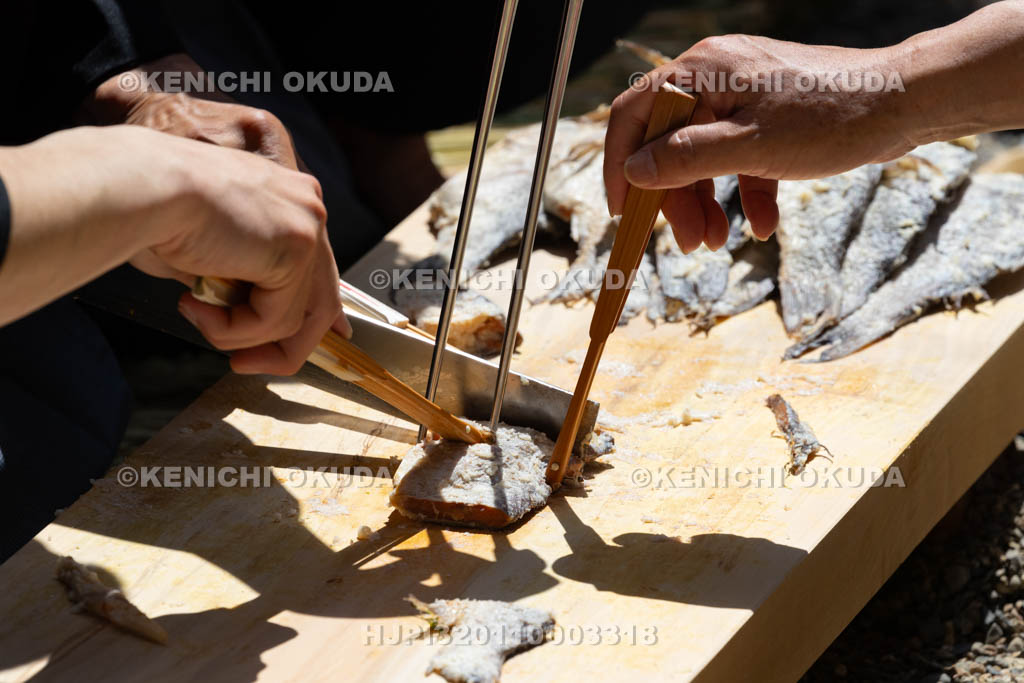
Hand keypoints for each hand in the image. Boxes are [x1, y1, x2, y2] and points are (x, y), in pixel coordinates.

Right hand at [84, 55, 349, 372]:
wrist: (142, 187)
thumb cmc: (153, 212)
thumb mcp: (206, 252)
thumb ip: (237, 279)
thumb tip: (242, 312)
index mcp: (289, 197)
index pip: (319, 267)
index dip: (317, 311)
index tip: (308, 343)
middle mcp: (307, 206)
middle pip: (321, 298)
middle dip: (283, 345)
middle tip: (241, 364)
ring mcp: (308, 225)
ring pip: (292, 318)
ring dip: (237, 333)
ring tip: (194, 314)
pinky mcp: (297, 249)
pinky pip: (275, 320)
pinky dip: (232, 328)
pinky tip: (195, 305)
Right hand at [604, 35, 913, 250]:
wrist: (906, 103)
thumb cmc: (830, 116)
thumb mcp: (749, 147)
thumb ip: (684, 160)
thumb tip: (634, 172)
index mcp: (702, 71)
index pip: (634, 114)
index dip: (620, 165)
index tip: (623, 211)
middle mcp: (716, 78)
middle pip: (670, 143)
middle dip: (675, 198)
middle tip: (688, 241)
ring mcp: (743, 97)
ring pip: (704, 156)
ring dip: (707, 202)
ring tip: (718, 242)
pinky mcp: (769, 117)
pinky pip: (740, 158)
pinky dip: (746, 194)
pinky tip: (763, 226)